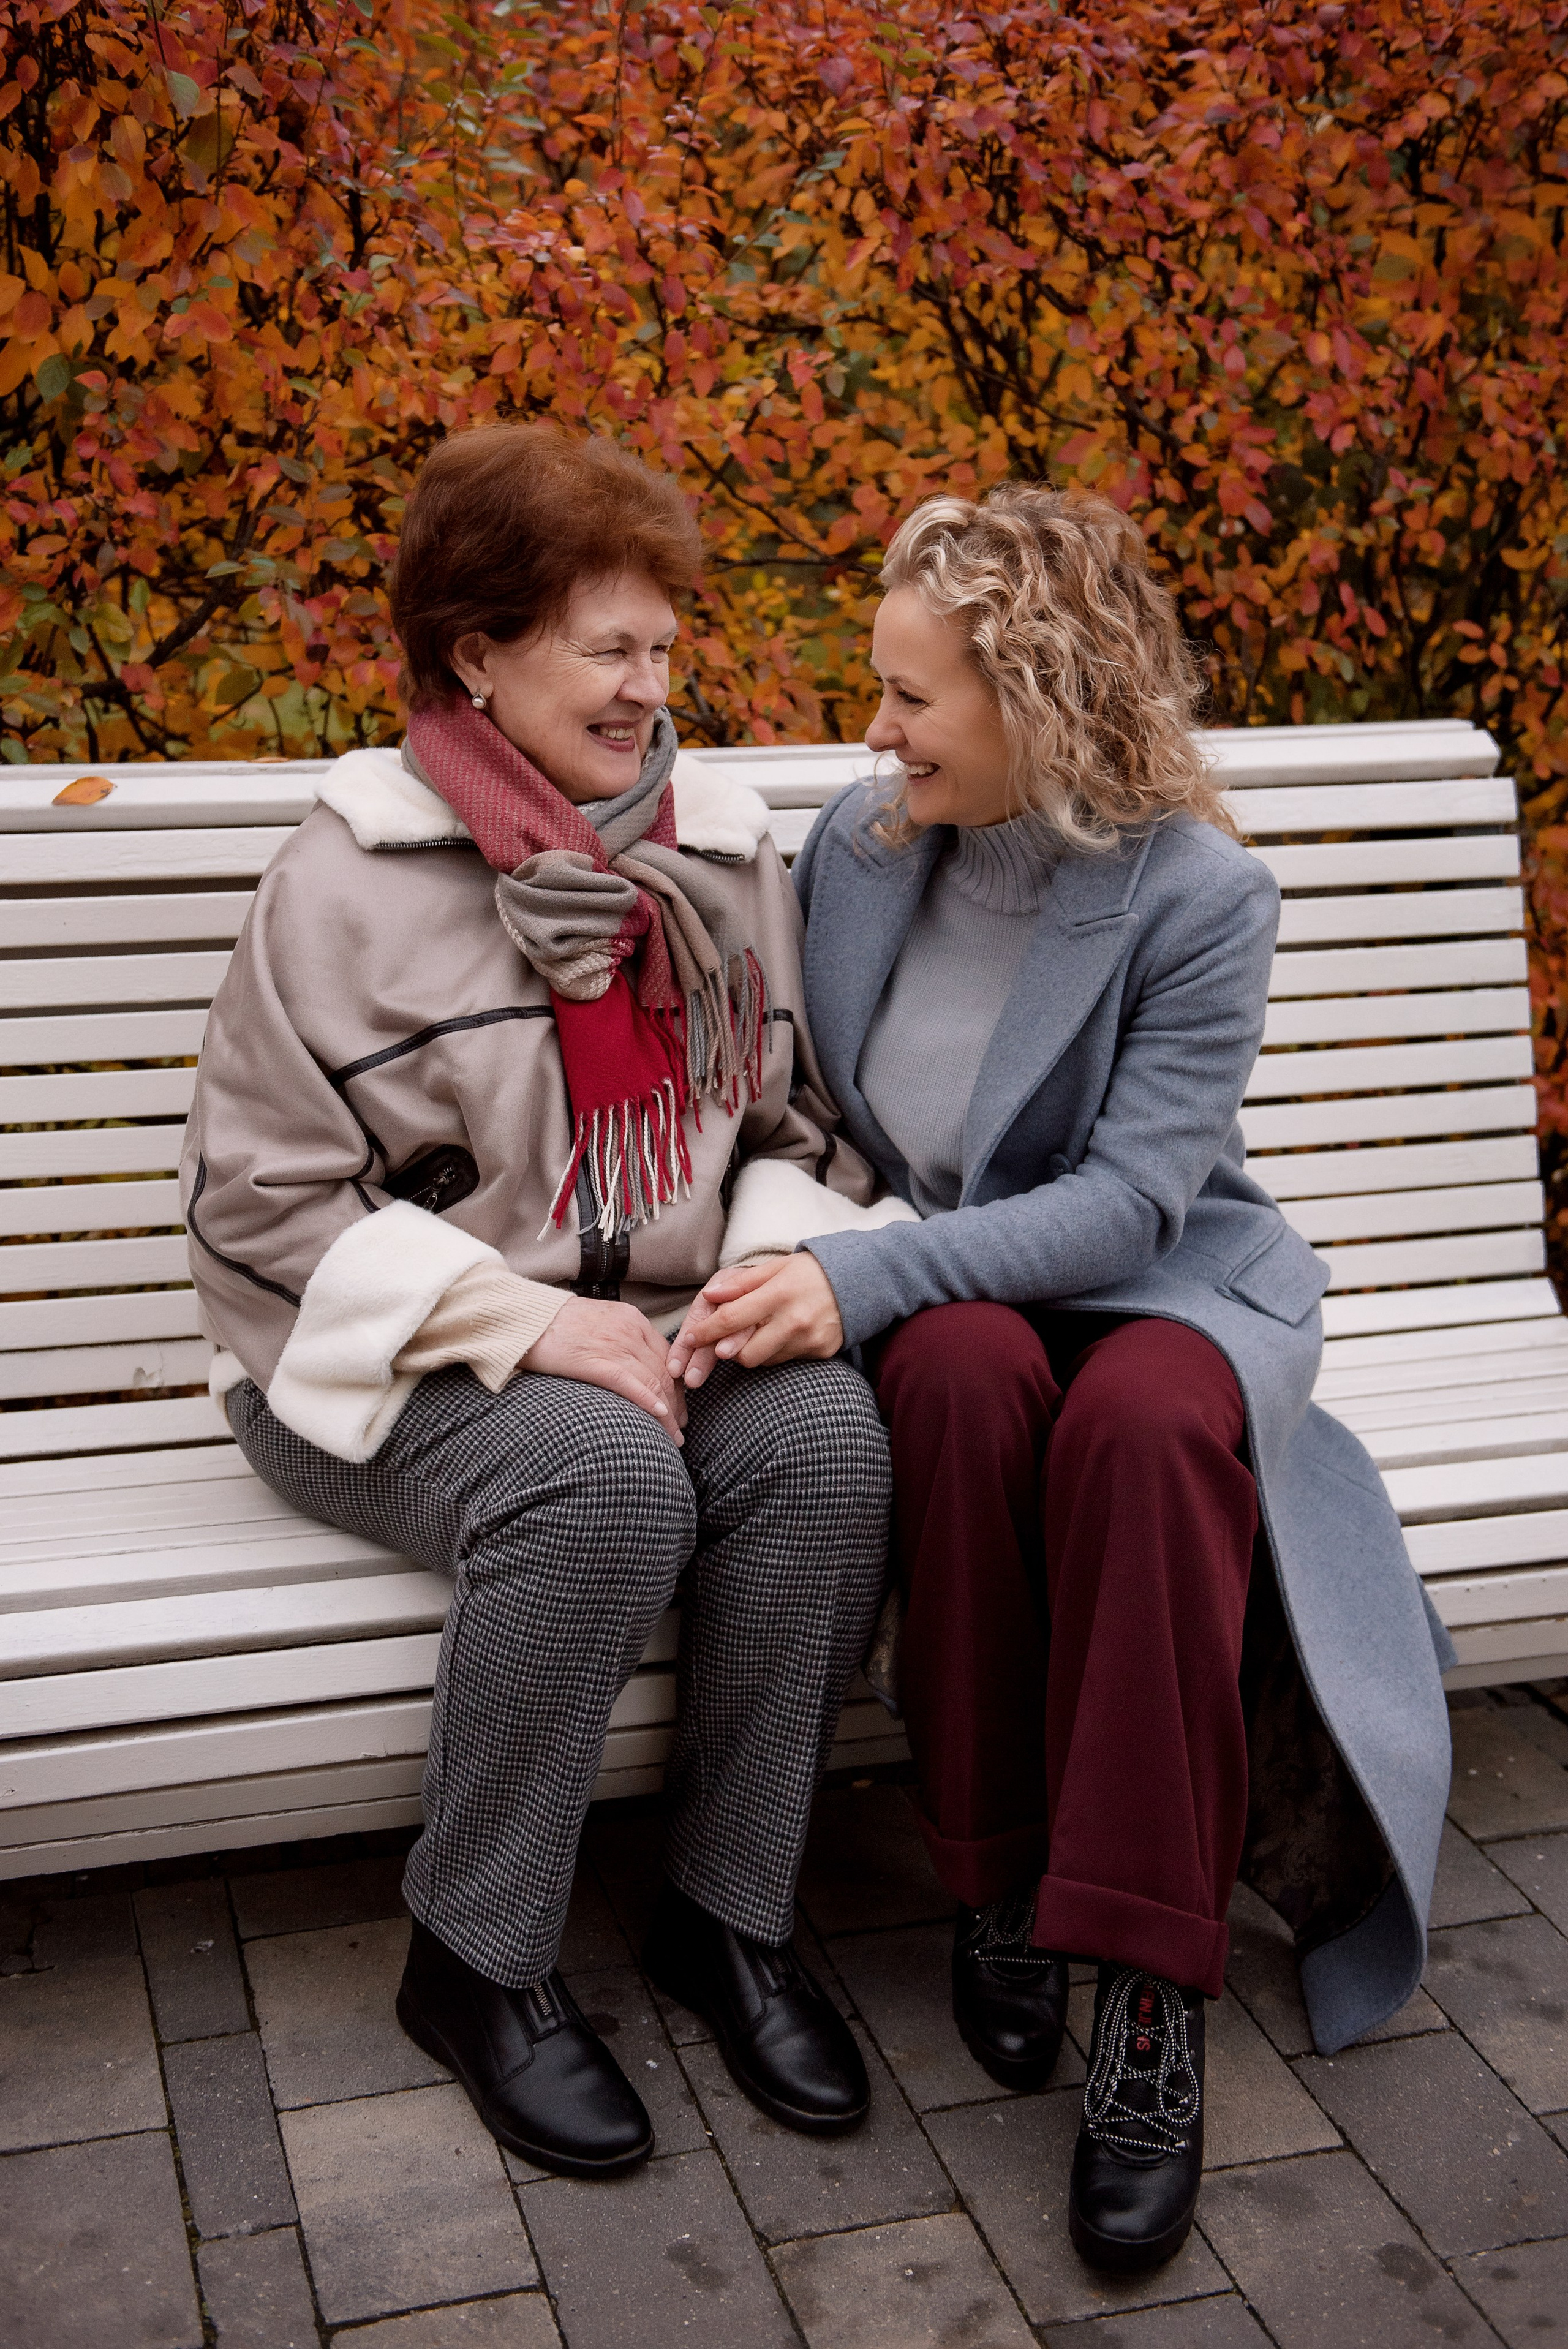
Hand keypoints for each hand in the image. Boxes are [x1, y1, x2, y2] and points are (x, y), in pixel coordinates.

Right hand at [521, 1296, 687, 1442]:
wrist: (524, 1318)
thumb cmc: (555, 1324)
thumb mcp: (598, 1322)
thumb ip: (619, 1338)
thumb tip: (633, 1366)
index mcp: (631, 1319)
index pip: (665, 1355)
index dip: (677, 1384)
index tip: (679, 1405)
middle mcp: (629, 1330)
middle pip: (664, 1371)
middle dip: (677, 1402)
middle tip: (680, 1427)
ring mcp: (613, 1345)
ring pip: (653, 1381)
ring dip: (668, 1412)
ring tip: (672, 1436)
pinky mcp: (594, 1361)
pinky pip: (629, 1383)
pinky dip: (648, 1401)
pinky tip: (660, 1416)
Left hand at [669, 1253, 842, 1382]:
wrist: (859, 1282)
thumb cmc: (810, 1272)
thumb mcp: (775, 1268)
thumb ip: (740, 1284)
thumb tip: (709, 1296)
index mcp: (779, 1294)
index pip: (732, 1319)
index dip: (706, 1332)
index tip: (690, 1338)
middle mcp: (794, 1320)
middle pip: (744, 1354)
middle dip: (730, 1349)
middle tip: (728, 1337)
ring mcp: (809, 1340)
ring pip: (763, 1360)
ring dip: (754, 1349)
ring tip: (763, 1328)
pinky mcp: (821, 1352)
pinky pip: (784, 1360)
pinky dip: (776, 1351)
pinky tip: (784, 1333)